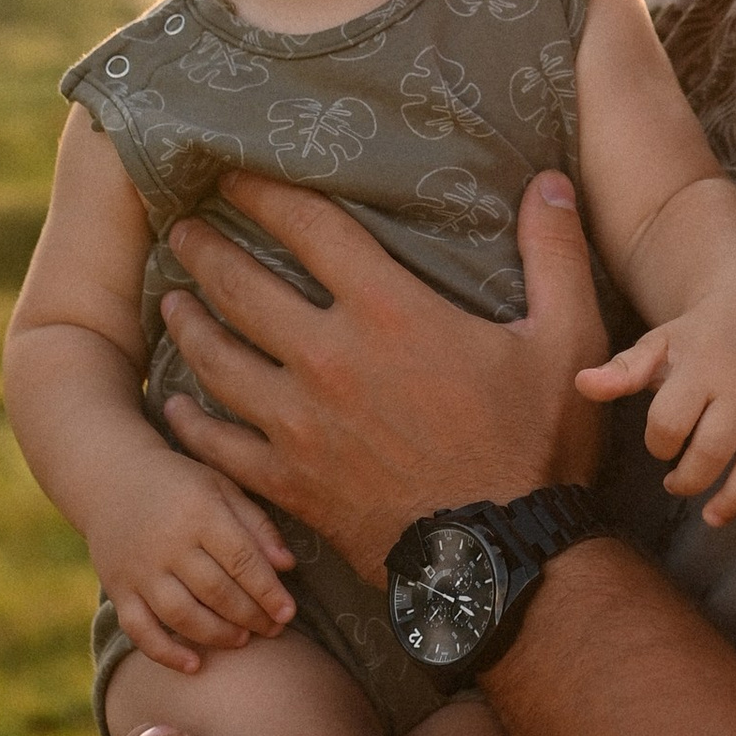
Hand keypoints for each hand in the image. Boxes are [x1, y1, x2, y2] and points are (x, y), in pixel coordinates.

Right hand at [89, 458, 294, 675]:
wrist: (111, 478)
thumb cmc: (179, 483)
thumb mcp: (221, 487)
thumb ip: (256, 525)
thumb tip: (287, 566)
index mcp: (199, 512)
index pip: (242, 560)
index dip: (268, 591)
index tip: (288, 613)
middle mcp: (167, 543)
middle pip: (216, 592)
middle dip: (250, 616)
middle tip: (273, 629)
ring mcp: (139, 569)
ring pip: (181, 615)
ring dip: (217, 635)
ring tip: (242, 640)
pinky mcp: (117, 588)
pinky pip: (140, 630)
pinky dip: (166, 653)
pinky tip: (194, 665)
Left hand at [154, 168, 607, 579]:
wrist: (501, 564)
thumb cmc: (537, 447)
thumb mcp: (566, 339)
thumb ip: (556, 252)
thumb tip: (550, 179)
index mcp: (388, 311)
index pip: (307, 227)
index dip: (263, 191)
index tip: (230, 171)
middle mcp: (328, 358)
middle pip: (242, 287)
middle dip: (206, 250)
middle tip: (180, 228)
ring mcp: (299, 424)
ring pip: (217, 361)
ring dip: (188, 325)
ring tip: (169, 300)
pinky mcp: (289, 482)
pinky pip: (221, 445)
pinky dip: (192, 423)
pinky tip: (175, 407)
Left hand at [579, 321, 735, 529]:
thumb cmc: (699, 333)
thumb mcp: (659, 342)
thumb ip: (623, 369)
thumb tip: (581, 384)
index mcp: (702, 368)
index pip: (671, 422)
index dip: (658, 444)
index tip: (659, 445)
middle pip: (715, 449)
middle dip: (690, 479)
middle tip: (675, 485)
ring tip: (712, 517)